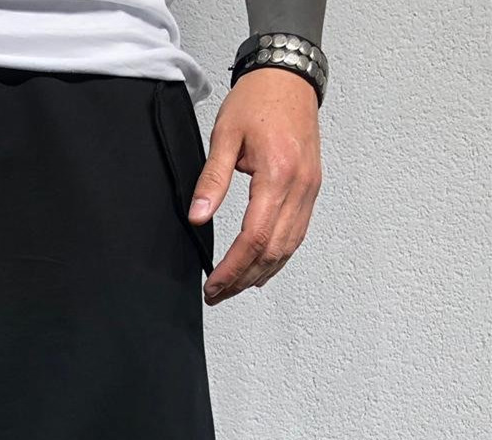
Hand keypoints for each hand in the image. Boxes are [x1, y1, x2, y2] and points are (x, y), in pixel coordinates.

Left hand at [189, 69, 321, 304]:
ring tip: (233, 288)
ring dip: (260, 273)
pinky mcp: (311, 188)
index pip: (255, 238)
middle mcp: (300, 187)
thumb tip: (198, 218)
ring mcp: (309, 189)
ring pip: (288, 247)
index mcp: (278, 176)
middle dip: (243, 278)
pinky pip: (297, 233)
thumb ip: (212, 181)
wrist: (289, 75)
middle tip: (217, 294)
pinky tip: (261, 268)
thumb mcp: (224, 136)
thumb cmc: (258, 100)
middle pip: (273, 251)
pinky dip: (278, 257)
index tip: (213, 285)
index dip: (232, 268)